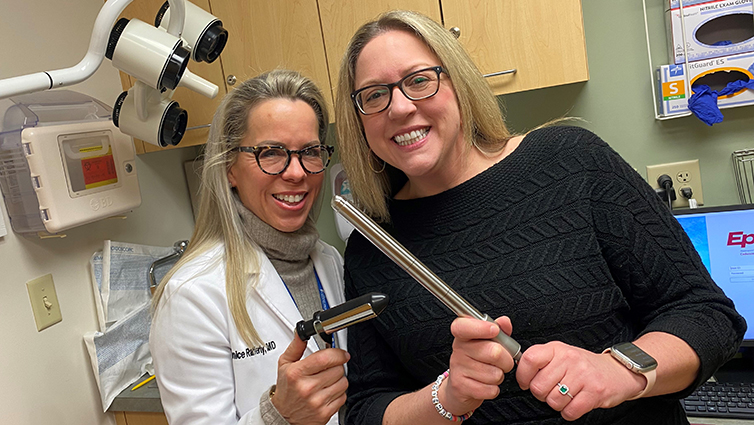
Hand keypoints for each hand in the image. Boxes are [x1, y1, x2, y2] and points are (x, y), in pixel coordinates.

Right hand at [271, 335, 349, 424]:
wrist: (283, 415)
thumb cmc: (286, 389)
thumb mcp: (285, 364)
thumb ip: (296, 346)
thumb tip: (302, 332)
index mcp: (296, 373)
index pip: (325, 358)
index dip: (337, 353)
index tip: (341, 354)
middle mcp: (307, 388)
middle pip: (338, 369)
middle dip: (336, 366)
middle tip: (328, 368)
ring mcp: (316, 402)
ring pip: (343, 382)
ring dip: (339, 379)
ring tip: (327, 380)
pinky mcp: (325, 413)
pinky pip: (343, 397)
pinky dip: (339, 393)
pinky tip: (328, 392)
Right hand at [439, 316, 514, 414]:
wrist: (460, 387)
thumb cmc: (477, 361)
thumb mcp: (487, 342)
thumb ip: (499, 330)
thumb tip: (505, 322)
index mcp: (463, 335)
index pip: (463, 326)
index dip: (480, 327)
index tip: (494, 330)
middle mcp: (458, 350)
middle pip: (494, 352)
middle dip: (506, 360)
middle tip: (502, 361)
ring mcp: (458, 368)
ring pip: (495, 374)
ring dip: (499, 375)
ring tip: (491, 373)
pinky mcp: (461, 387)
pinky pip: (491, 389)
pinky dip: (494, 389)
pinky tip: (485, 384)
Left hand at [516, 341, 646, 420]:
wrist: (617, 372)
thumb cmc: (584, 366)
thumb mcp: (561, 355)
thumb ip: (542, 362)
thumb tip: (520, 374)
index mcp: (557, 348)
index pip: (529, 359)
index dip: (523, 376)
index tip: (526, 383)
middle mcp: (569, 359)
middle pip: (538, 386)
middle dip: (542, 394)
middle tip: (552, 391)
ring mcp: (583, 375)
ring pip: (553, 401)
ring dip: (557, 404)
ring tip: (567, 396)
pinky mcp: (595, 392)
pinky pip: (570, 411)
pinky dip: (570, 412)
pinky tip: (575, 403)